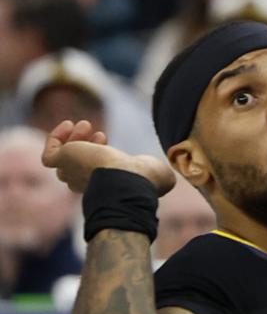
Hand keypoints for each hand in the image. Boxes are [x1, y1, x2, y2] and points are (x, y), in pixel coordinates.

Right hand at [42, 122, 173, 197]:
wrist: (127, 180)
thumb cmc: (144, 180)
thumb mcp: (159, 175)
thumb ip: (161, 174)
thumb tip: (170, 176)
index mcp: (105, 188)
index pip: (92, 175)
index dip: (95, 154)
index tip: (106, 137)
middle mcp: (86, 184)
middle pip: (75, 167)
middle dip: (84, 146)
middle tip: (98, 132)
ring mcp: (72, 174)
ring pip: (62, 159)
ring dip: (73, 140)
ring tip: (84, 125)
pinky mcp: (61, 163)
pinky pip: (49, 154)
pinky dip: (56, 138)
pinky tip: (69, 125)